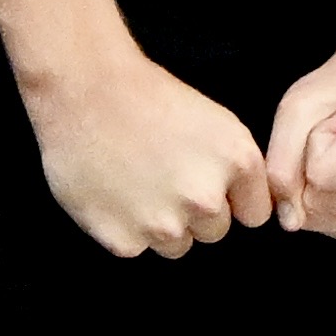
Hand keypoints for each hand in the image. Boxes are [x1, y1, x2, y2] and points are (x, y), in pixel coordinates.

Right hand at [23, 50, 272, 257]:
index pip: (254, 213)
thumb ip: (231, 168)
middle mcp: (206, 199)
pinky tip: (110, 192)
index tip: (209, 185)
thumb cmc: (143, 94)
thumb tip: (238, 203)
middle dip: (194, 212)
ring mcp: (164, 224)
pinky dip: (122, 226)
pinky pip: (135, 247)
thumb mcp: (212, 120)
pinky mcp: (125, 240)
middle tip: (162, 176)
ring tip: (134, 182)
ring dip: (160, 224)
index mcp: (237, 162)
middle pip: (215, 231)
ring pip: (176, 245)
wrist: (81, 88)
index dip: (231, 200)